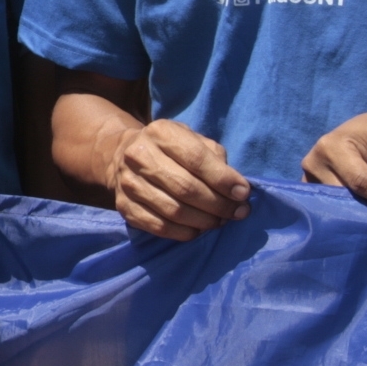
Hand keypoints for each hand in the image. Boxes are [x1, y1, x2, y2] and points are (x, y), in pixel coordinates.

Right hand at [104, 118, 249, 240]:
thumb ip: (215, 158)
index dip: (223, 179)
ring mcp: (128, 183)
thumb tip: (237, 190)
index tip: (243, 193)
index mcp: (160, 133)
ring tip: (220, 220)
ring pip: (174, 211)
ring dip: (205, 221)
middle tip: (238, 212)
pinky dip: (185, 233)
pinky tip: (197, 229)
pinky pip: (160, 227)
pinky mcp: (124, 206)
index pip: (196, 158)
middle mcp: (138, 155)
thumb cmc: (170, 149)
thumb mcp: (193, 139)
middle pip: (186, 188)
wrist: (123, 155)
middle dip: (219, 204)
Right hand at [302, 109, 366, 226]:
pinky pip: (329, 207)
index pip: (360, 182)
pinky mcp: (309, 188)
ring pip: (336, 206)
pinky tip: (363, 217)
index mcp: (332, 146)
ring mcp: (308, 177)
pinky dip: (347, 214)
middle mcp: (313, 162)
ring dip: (360, 215)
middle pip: (345, 197)